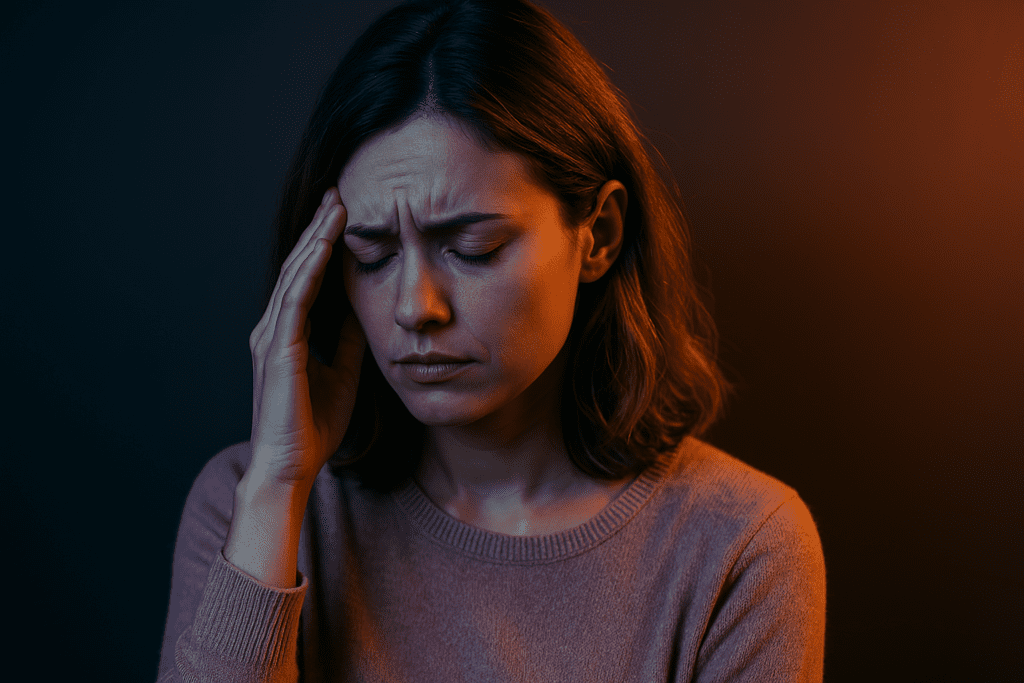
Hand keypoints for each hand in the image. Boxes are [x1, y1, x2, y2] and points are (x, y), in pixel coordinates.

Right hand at [246, 186, 365, 488]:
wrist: (291, 465)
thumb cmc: (313, 426)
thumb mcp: (344, 373)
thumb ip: (349, 340)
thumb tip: (365, 310)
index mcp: (288, 334)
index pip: (307, 278)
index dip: (324, 245)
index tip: (345, 215)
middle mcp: (273, 329)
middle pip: (297, 267)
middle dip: (319, 230)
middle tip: (339, 193)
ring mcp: (271, 337)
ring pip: (294, 276)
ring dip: (316, 240)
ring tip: (335, 207)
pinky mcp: (277, 350)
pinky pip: (295, 301)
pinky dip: (309, 271)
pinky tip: (324, 247)